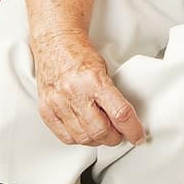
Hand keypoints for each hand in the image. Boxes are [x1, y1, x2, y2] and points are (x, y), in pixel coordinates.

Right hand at [29, 28, 145, 145]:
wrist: (55, 44)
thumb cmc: (80, 55)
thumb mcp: (104, 70)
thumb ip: (113, 96)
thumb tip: (125, 122)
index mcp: (94, 80)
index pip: (119, 113)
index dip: (132, 130)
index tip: (137, 136)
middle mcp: (74, 92)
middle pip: (101, 131)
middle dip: (114, 138)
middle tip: (119, 134)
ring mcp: (58, 103)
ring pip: (83, 138)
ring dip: (97, 140)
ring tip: (102, 133)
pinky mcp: (46, 110)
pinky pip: (65, 137)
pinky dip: (79, 139)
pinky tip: (85, 131)